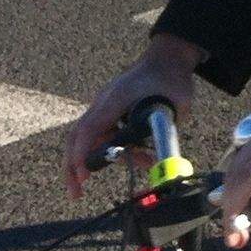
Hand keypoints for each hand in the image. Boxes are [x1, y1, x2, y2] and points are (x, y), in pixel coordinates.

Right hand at [62, 35, 202, 199]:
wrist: (168, 58)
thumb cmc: (171, 78)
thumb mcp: (177, 104)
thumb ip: (166, 131)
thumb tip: (162, 161)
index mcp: (116, 98)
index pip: (90, 129)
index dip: (83, 154)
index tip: (83, 176)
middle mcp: (104, 102)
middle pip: (78, 136)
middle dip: (73, 166)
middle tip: (76, 193)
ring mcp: (105, 107)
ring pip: (93, 140)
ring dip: (110, 158)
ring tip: (145, 162)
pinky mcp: (110, 112)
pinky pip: (105, 135)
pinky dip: (118, 150)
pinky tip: (143, 155)